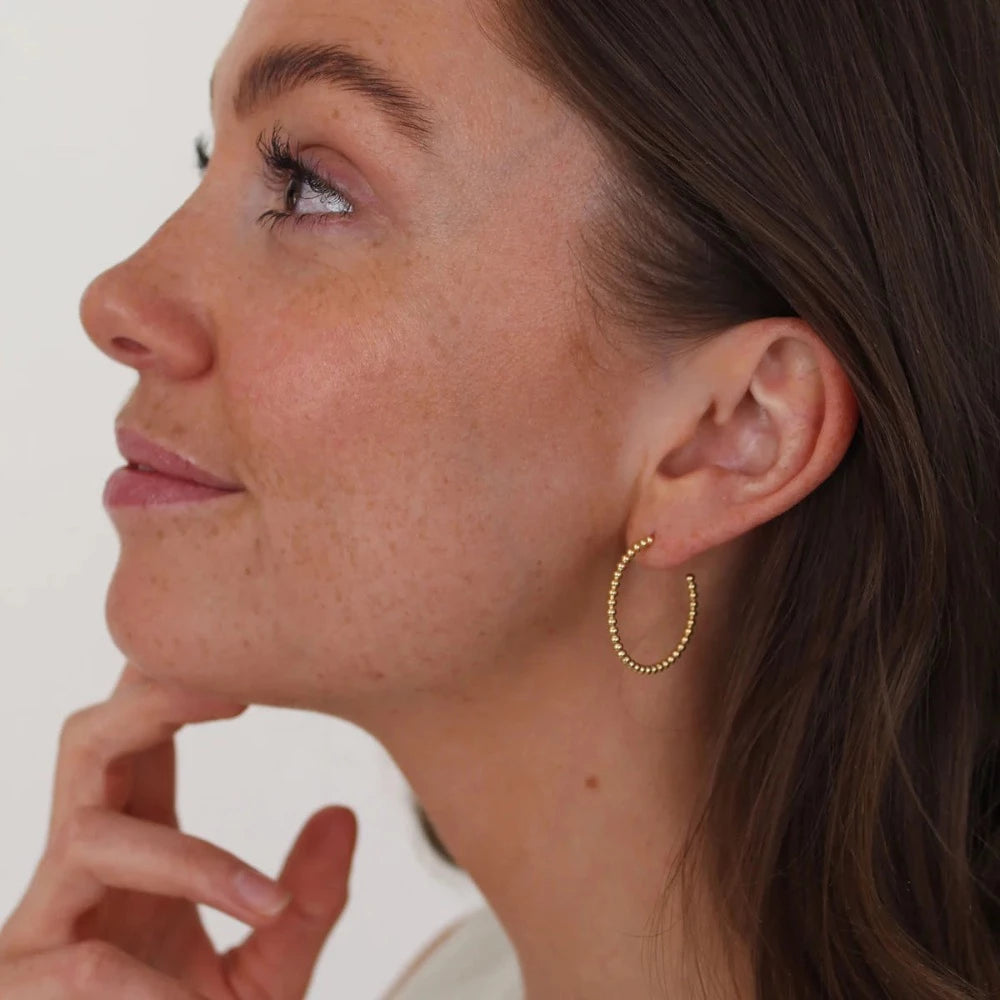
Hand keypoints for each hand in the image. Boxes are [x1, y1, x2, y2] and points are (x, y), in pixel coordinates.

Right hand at [0, 662, 357, 997]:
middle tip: (240, 689)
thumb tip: (347, 814)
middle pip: (90, 739)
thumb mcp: (262, 976)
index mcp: (133, 843)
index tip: (247, 645)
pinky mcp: (18, 986)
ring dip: (185, 860)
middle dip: (154, 697)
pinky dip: (145, 984)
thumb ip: (304, 902)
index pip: (143, 735)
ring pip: (86, 832)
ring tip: (265, 905)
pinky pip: (74, 962)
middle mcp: (79, 866)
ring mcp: (41, 923)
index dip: (175, 679)